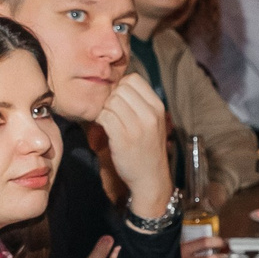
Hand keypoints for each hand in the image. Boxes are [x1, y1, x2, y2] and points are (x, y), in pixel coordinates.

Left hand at [95, 72, 172, 214]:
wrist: (150, 178)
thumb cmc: (148, 148)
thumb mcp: (153, 122)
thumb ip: (141, 103)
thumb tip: (118, 84)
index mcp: (158, 107)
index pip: (133, 79)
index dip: (121, 87)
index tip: (120, 101)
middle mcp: (150, 114)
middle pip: (120, 89)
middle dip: (111, 98)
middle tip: (113, 113)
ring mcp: (137, 126)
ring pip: (110, 102)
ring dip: (105, 110)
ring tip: (110, 122)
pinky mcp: (123, 138)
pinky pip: (104, 116)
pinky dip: (100, 121)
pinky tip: (106, 129)